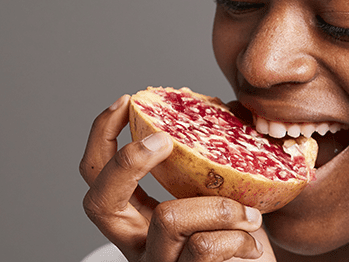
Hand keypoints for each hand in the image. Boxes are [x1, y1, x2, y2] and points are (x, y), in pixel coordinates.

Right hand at [80, 94, 274, 261]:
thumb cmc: (241, 242)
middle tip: (167, 140)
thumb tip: (227, 107)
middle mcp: (136, 245)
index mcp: (136, 219)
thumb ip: (215, 158)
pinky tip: (253, 244)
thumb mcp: (222, 194)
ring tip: (249, 213)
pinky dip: (236, 237)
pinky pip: (204, 247)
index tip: (128, 101)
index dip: (102, 135)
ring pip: (168, 219)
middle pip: (99, 202)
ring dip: (218, 206)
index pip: (95, 175)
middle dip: (129, 162)